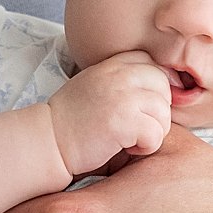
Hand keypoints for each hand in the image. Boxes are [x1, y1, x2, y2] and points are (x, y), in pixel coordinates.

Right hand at [45, 53, 170, 174]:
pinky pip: (156, 134)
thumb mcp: (95, 85)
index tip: (141, 108)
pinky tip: (126, 148)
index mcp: (112, 64)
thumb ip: (122, 79)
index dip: (153, 88)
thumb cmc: (72, 120)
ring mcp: (122, 97)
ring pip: (164, 112)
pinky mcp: (124, 122)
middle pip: (163, 86)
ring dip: (152, 131)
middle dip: (156, 111)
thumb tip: (163, 84)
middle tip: (136, 126)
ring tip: (129, 138)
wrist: (48, 141)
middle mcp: (119, 75)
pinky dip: (146, 147)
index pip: (152, 65)